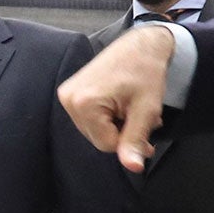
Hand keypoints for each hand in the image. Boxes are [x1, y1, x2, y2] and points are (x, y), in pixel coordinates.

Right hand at [57, 24, 175, 173]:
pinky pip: (88, 118)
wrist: (140, 44)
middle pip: (96, 138)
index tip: (147, 126)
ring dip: (114, 124)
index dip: (129, 138)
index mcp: (84, 104)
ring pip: (93, 130)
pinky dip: (105, 116)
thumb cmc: (146, 71)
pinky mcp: (69, 93)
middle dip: (121, 131)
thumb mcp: (146, 109)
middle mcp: (69, 100)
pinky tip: (118, 102)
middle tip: (138, 113)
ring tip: (129, 106)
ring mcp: (66, 96)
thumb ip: (136, 139)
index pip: (106, 144)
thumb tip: (133, 168)